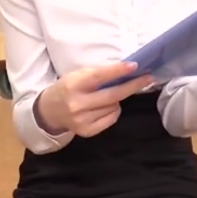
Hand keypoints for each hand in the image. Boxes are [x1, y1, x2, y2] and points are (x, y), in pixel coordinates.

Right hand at [36, 61, 154, 137]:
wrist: (49, 111)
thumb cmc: (67, 88)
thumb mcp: (76, 76)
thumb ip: (97, 74)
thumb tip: (125, 71)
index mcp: (73, 85)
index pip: (99, 76)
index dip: (117, 71)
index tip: (134, 66)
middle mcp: (77, 104)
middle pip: (112, 95)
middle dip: (132, 85)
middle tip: (148, 78)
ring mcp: (82, 120)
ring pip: (114, 107)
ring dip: (118, 99)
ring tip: (108, 95)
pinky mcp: (86, 131)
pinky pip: (111, 119)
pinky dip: (114, 110)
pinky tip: (105, 107)